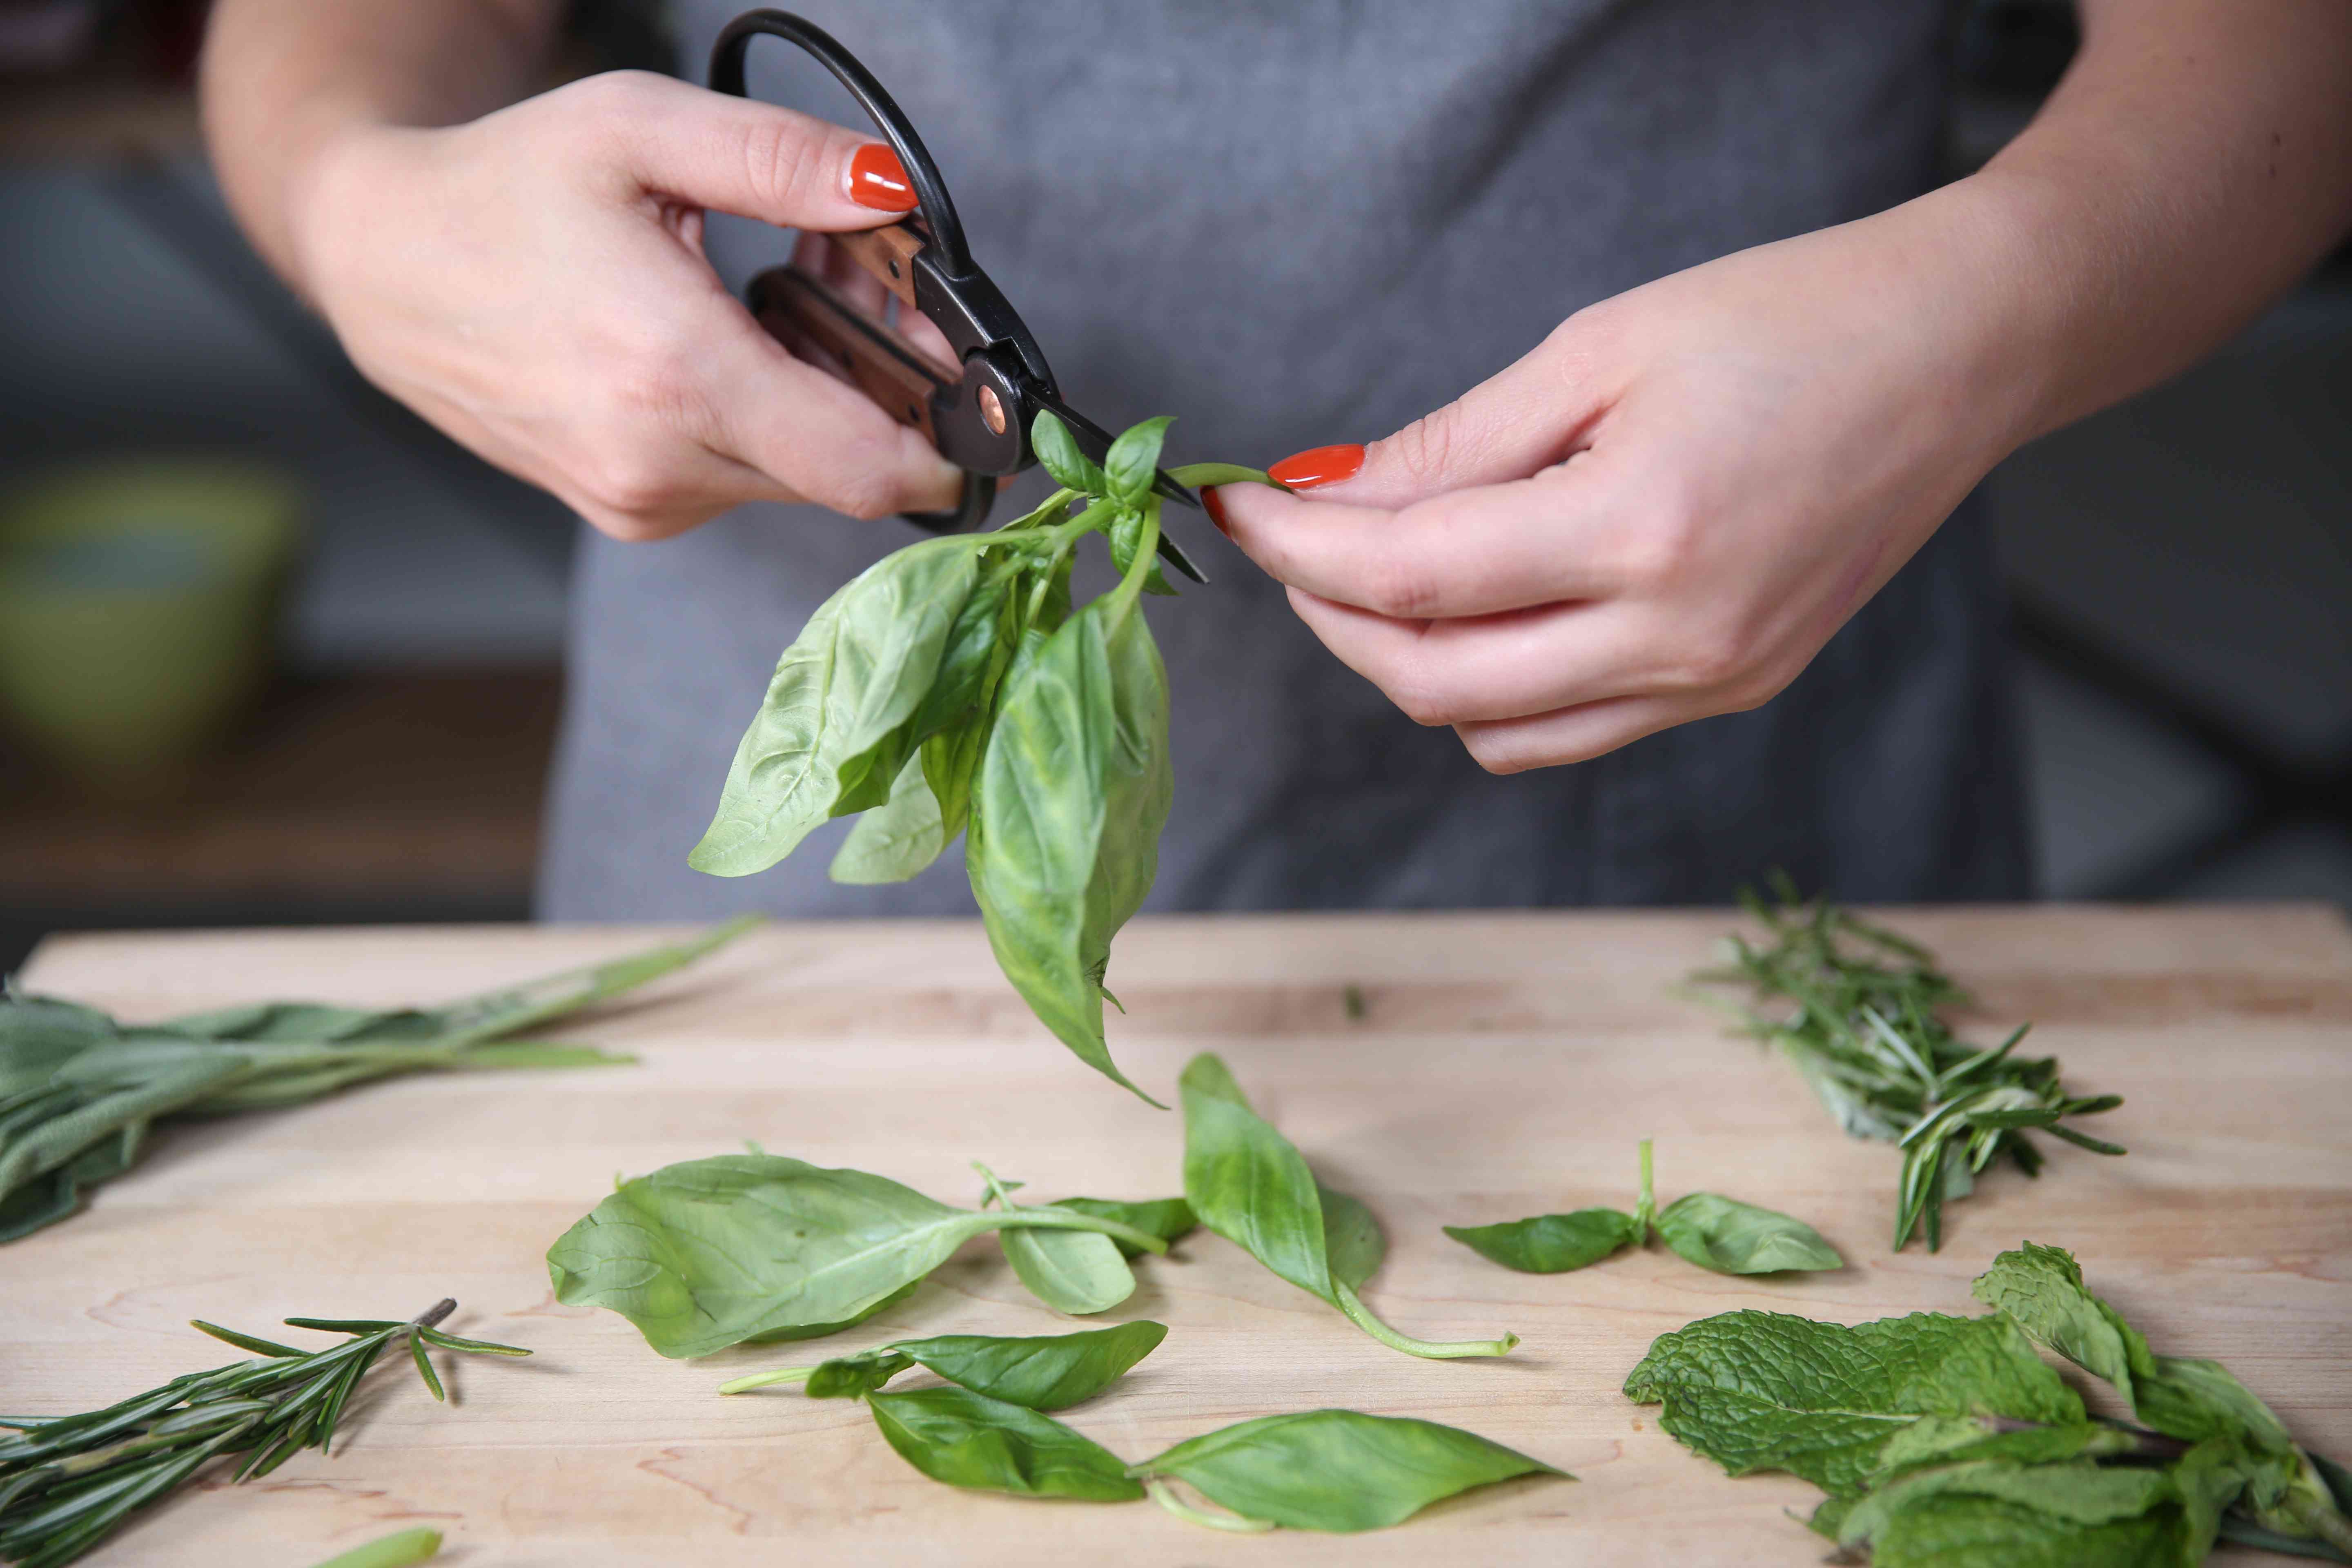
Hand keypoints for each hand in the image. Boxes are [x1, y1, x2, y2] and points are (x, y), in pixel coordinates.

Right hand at [290, 70, 962, 539]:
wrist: (381, 264)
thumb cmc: (502, 190)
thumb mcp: (638, 130)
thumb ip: (779, 159)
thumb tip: (894, 193)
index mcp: (676, 378)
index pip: (866, 467)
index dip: (945, 443)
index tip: (980, 401)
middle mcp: (661, 465)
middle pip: (845, 468)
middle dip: (884, 388)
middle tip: (866, 289)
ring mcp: (641, 500)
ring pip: (795, 474)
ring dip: (820, 398)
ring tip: (780, 297)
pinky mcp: (629, 509)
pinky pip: (741, 477)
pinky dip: (763, 420)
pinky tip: (732, 343)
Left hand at [1210, 201, 2038, 772]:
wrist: (1959, 352)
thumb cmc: (1791, 318)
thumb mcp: (1599, 348)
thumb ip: (1455, 443)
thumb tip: (1330, 497)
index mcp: (1644, 532)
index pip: (1413, 580)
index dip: (1300, 553)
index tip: (1240, 511)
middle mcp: (1681, 636)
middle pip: (1435, 681)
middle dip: (1335, 618)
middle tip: (1294, 547)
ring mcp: (1713, 679)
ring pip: (1494, 730)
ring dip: (1409, 664)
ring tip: (1385, 575)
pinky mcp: (1734, 688)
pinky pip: (1570, 729)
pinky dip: (1494, 688)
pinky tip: (1483, 609)